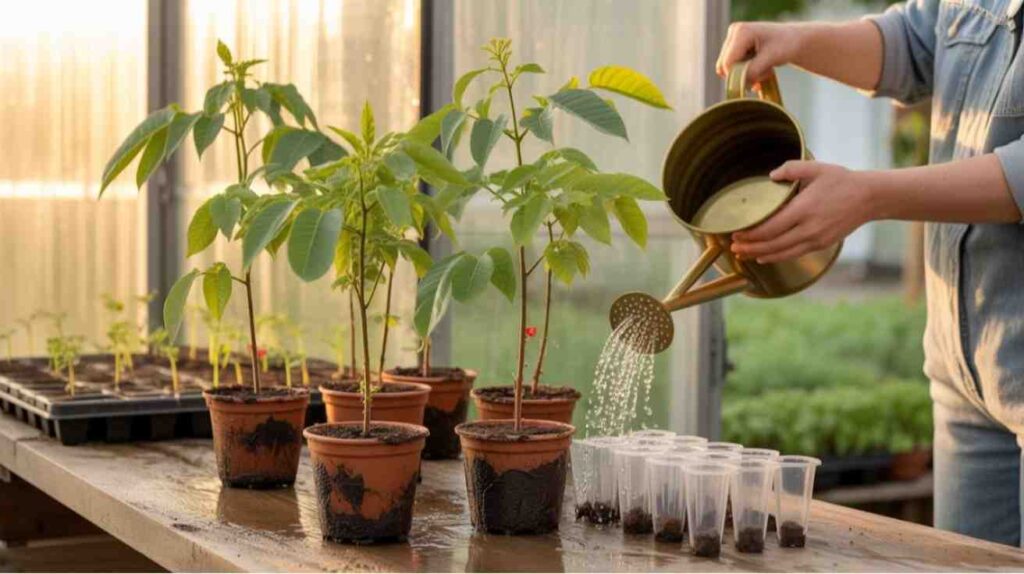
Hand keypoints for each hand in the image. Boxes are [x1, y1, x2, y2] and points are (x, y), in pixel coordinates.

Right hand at [716, 22, 805, 83]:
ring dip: (746, 75)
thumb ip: (753, 70)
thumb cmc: (786, 45)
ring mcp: (732, 39)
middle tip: (764, 72)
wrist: (793, 40)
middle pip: (724, 67)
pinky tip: (760, 68)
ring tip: (764, 69)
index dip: (739, 77)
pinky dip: (746, 73)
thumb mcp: (771, 58)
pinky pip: (731, 69)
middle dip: (743, 76)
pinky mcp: (733, 47)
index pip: (727, 64)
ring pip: (727, 70)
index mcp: (741, 31)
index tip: (759, 80)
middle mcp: (733, 32)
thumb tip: (736, 84)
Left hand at [730, 161, 874, 263]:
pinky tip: (764, 257)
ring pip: (782, 253)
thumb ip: (792, 169)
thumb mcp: (817, 168)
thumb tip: (771, 175)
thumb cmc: (842, 181)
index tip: (736, 232)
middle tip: (733, 248)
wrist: (870, 197)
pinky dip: (776, 257)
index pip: (770, 227)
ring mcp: (816, 239)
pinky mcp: (821, 244)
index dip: (750, 233)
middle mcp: (808, 228)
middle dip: (750, 247)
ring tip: (742, 255)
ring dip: (760, 255)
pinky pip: (794, 254)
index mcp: (804, 209)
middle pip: (772, 244)